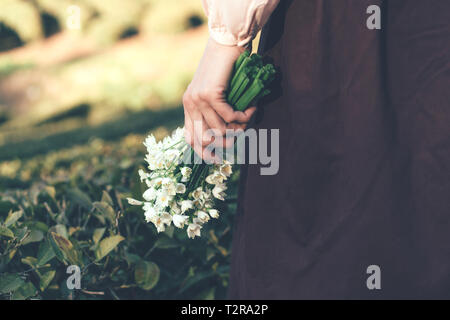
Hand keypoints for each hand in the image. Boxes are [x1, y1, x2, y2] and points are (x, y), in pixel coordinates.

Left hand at [183, 37, 255, 160]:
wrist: (226, 42)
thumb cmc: (225, 67)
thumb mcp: (217, 92)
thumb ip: (215, 111)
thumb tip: (228, 134)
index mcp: (189, 105)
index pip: (190, 138)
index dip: (202, 153)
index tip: (217, 160)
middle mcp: (190, 104)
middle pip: (203, 140)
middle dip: (224, 144)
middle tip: (240, 137)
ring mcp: (198, 99)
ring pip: (219, 130)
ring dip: (239, 129)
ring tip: (250, 117)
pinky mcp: (210, 94)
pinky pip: (229, 117)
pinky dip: (244, 116)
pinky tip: (252, 108)